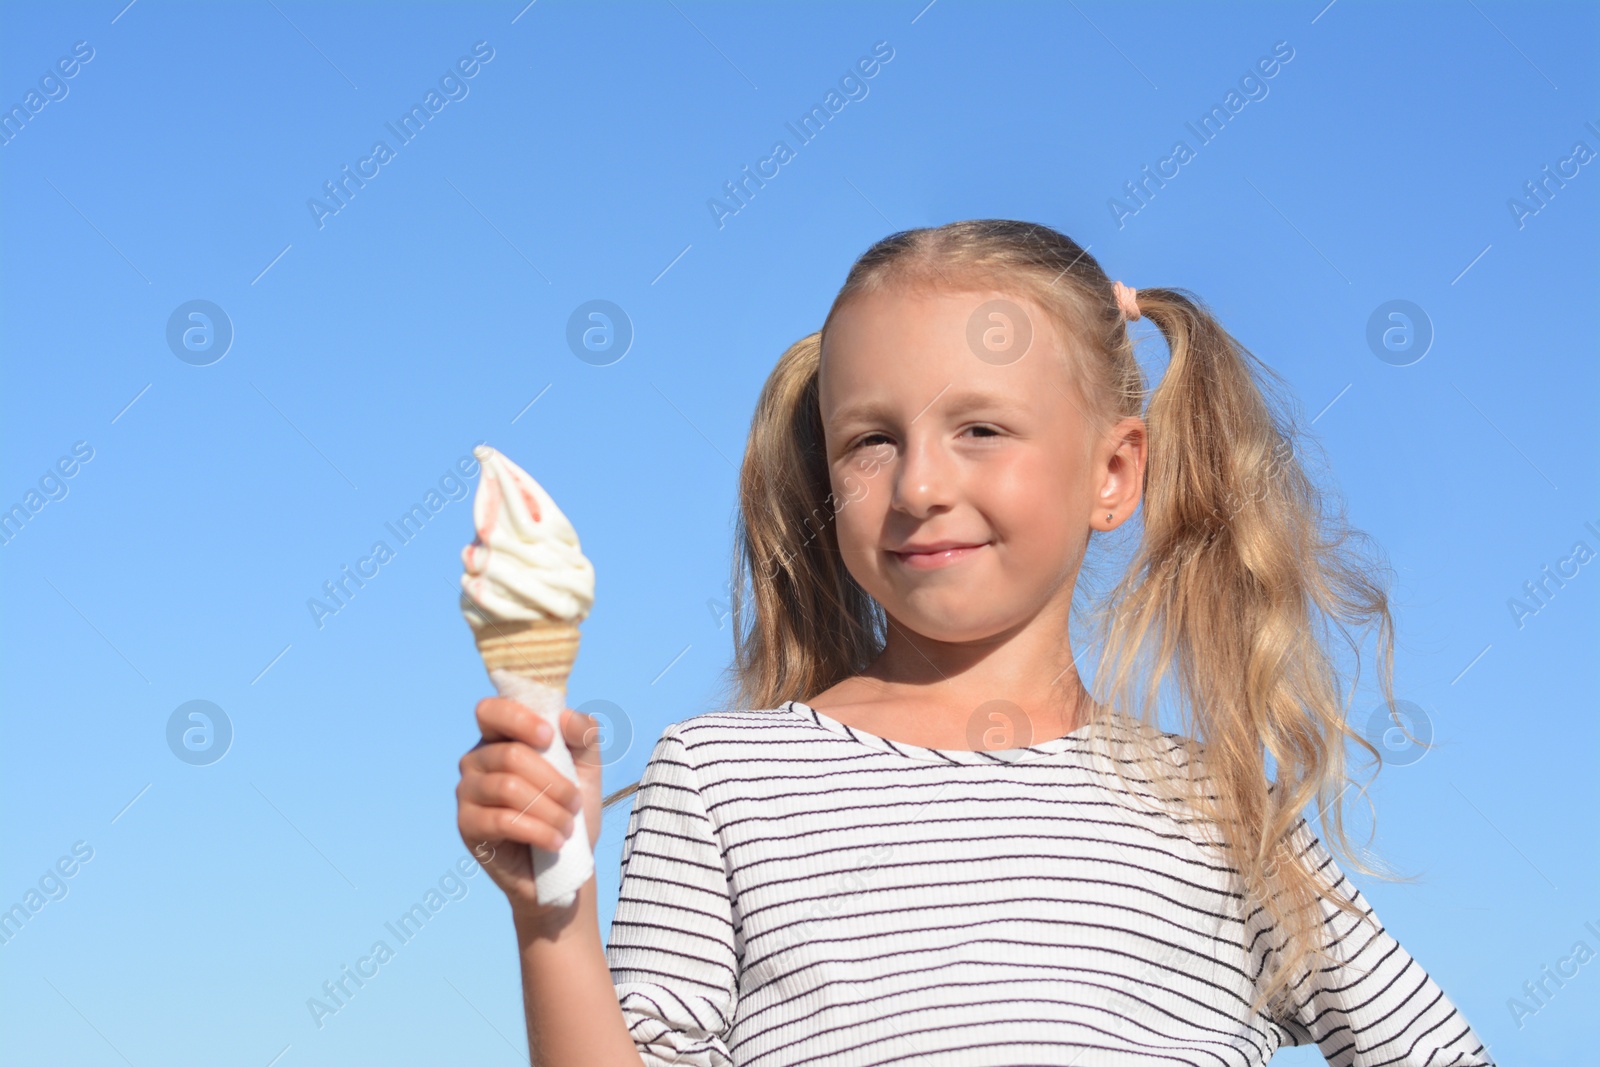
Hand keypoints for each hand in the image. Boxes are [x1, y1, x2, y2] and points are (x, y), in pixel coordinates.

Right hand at [456, 696, 605, 916]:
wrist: (565, 865)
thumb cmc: (571, 810)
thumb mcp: (588, 768)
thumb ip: (584, 735)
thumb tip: (565, 717)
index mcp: (501, 738)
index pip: (491, 710)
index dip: (519, 719)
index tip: (548, 738)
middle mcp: (476, 760)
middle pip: (511, 755)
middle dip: (554, 782)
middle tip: (574, 803)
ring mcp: (467, 792)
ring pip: (508, 787)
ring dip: (550, 810)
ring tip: (567, 827)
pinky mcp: (467, 826)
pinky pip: (502, 820)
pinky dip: (538, 831)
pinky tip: (555, 842)